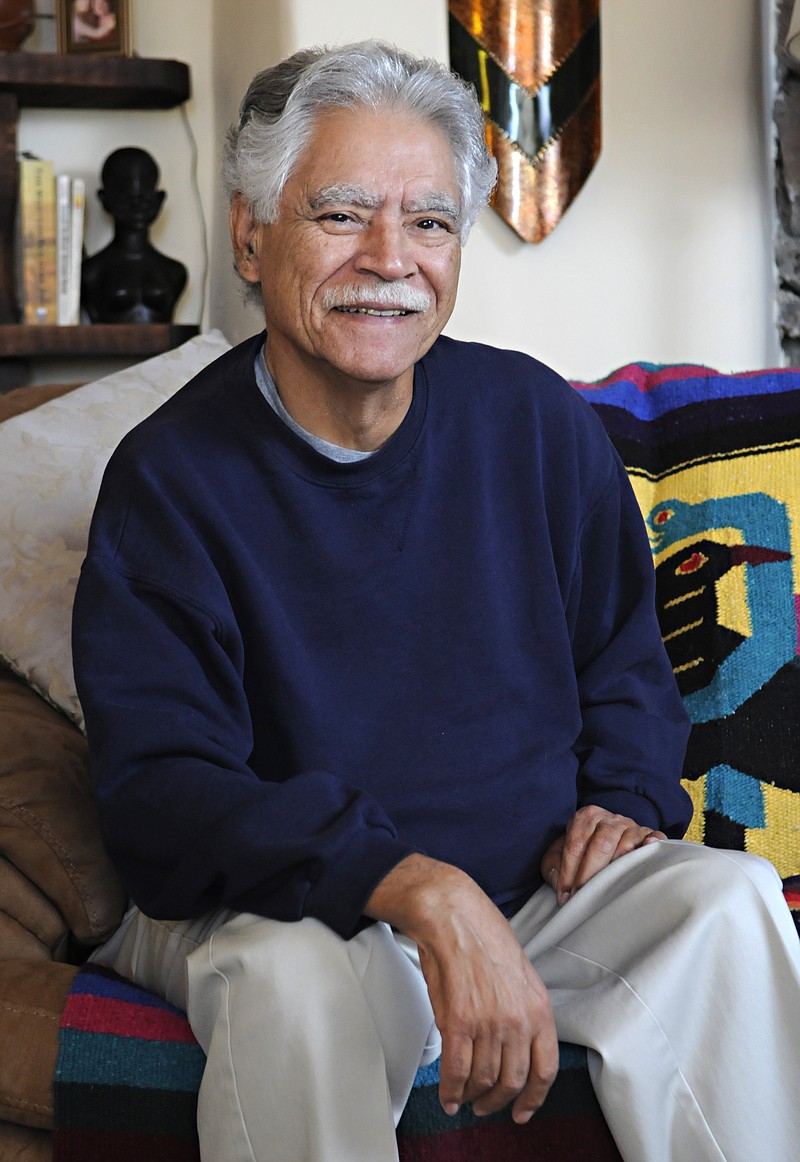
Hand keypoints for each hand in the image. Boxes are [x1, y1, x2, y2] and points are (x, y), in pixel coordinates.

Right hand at [365, 854, 557, 1123]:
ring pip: (483, 1080)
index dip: (533, 1098)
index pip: (545, 1069)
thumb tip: (515, 1046)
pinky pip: (456, 1071)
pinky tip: (448, 1093)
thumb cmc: (482, 933)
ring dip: (472, 1097)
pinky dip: (451, 1089)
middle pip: (513, 1081)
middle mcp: (518, 1019)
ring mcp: (489, 1022)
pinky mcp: (459, 1021)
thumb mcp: (520, 973)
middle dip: (497, 1100)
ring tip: (464, 1098)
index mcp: (538, 1007)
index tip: (523, 1110)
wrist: (452, 913)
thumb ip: (522, 1011)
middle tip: (486, 1105)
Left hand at [541, 805, 664, 906]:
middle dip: (590, 875)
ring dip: (619, 868)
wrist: (604, 844)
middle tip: (584, 899)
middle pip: (602, 844)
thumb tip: (562, 886)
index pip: (576, 844)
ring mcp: (632, 827)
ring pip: (628, 844)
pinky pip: (655, 838)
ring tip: (609, 889)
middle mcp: (610, 818)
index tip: (566, 896)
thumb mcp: (558, 858)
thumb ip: (553, 868)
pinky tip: (649, 848)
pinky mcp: (651, 835)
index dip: (569, 872)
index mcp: (586, 817)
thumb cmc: (579, 855)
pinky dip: (653, 843)